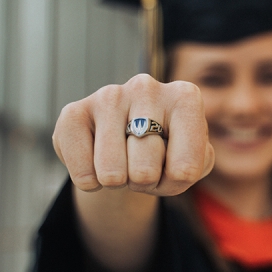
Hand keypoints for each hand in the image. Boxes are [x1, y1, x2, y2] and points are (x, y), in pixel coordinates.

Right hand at [53, 74, 214, 195]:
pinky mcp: (74, 111)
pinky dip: (89, 181)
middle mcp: (147, 87)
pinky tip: (97, 160)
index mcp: (184, 97)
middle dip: (145, 182)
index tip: (175, 167)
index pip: (185, 169)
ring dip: (118, 183)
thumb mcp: (194, 161)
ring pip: (112, 173)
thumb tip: (178, 168)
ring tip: (124, 162)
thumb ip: (197, 165)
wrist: (130, 141)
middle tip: (144, 166)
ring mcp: (109, 95)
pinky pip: (81, 171)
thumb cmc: (168, 150)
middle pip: (145, 171)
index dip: (177, 183)